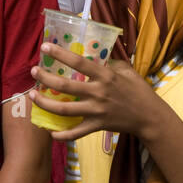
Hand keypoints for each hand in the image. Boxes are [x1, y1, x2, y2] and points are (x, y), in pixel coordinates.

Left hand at [29, 42, 163, 141]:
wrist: (149, 116)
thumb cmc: (139, 90)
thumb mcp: (126, 70)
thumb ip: (109, 63)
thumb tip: (95, 55)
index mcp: (105, 75)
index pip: (78, 62)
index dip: (60, 54)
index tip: (44, 47)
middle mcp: (98, 92)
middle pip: (65, 86)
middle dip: (45, 78)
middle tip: (34, 71)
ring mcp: (96, 111)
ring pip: (64, 109)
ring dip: (45, 103)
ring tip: (32, 96)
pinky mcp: (97, 126)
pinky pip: (76, 133)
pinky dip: (62, 135)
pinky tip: (50, 132)